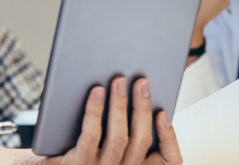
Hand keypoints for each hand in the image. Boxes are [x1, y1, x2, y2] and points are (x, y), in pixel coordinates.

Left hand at [13, 77, 180, 164]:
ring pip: (119, 139)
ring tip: (119, 81)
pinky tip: (96, 91)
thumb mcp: (101, 140)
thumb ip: (119, 125)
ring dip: (121, 106)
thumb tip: (133, 88)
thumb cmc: (68, 146)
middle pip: (140, 141)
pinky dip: (95, 112)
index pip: (167, 161)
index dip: (169, 137)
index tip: (163, 112)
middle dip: (142, 108)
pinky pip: (90, 137)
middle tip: (141, 81)